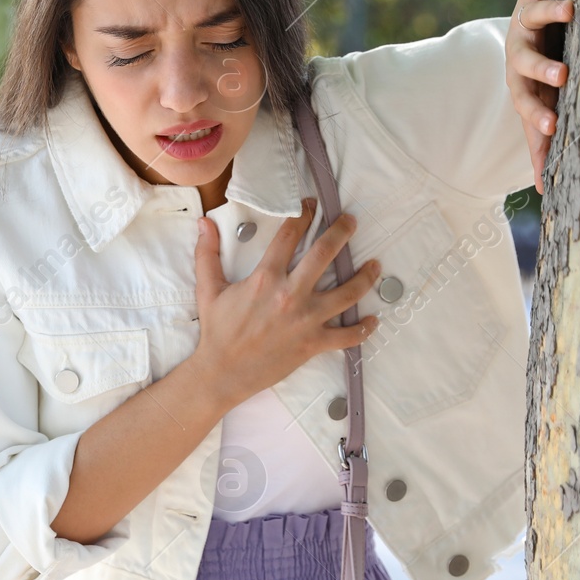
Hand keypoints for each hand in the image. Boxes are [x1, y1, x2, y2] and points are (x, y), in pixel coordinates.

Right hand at [189, 198, 379, 410]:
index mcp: (265, 278)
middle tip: (351, 221)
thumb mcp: (208, 289)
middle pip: (325, 254)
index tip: (312, 206)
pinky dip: (363, 329)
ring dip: (365, 277)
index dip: (303, 215)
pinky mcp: (313, 344)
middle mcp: (290, 295)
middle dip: (341, 232)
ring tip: (375, 265)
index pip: (289, 236)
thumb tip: (204, 223)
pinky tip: (373, 320)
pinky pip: (347, 336)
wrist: (222, 372)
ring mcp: (306, 320)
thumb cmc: (217, 331)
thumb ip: (207, 254)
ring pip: (347, 293)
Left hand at [506, 0, 575, 193]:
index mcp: (522, 86)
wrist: (523, 36)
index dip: (538, 117)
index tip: (552, 129)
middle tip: (561, 77)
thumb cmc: (536, 81)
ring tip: (571, 9)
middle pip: (527, 63)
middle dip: (543, 69)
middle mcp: (520, 53)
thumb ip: (539, 144)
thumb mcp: (538, 109)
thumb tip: (542, 191)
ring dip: (551, 13)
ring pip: (533, 16)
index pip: (529, 106)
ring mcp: (523, 21)